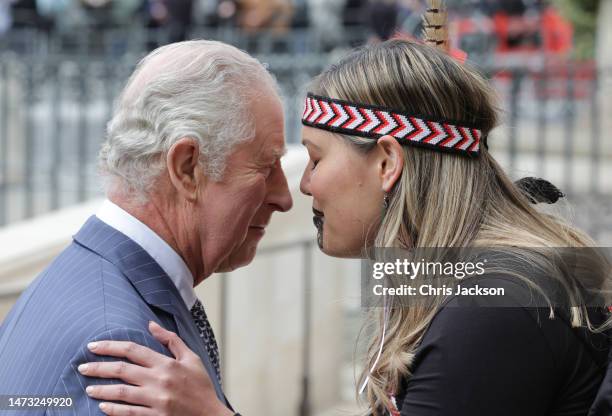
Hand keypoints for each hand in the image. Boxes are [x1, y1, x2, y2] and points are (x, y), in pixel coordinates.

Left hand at [78, 321, 233, 415]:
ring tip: (88, 388)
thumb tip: (151, 324)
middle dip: (98, 368)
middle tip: (82, 367)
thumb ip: (171, 340)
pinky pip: (129, 413)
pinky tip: (102, 407)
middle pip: (122, 370)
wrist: (210, 415)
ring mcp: (156, 400)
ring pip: (121, 393)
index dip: (110, 346)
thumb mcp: (191, 358)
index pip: (133, 350)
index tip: (93, 346)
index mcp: (167, 363)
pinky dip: (113, 410)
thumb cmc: (201, 385)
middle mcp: (159, 380)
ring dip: (101, 390)